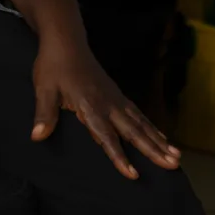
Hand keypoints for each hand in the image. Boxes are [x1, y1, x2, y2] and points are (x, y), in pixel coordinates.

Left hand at [32, 40, 181, 178]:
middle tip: (172, 165)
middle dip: (153, 150)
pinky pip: (139, 115)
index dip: (119, 156)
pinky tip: (163, 139)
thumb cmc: (53, 65)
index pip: (106, 136)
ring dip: (159, 141)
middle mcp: (108, 103)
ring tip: (176, 157)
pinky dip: (152, 128)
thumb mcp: (43, 88)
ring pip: (141, 123)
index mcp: (90, 105)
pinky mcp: (117, 95)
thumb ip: (44, 114)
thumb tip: (37, 137)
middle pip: (133, 131)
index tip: (133, 174)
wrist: (66, 41)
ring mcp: (115, 98)